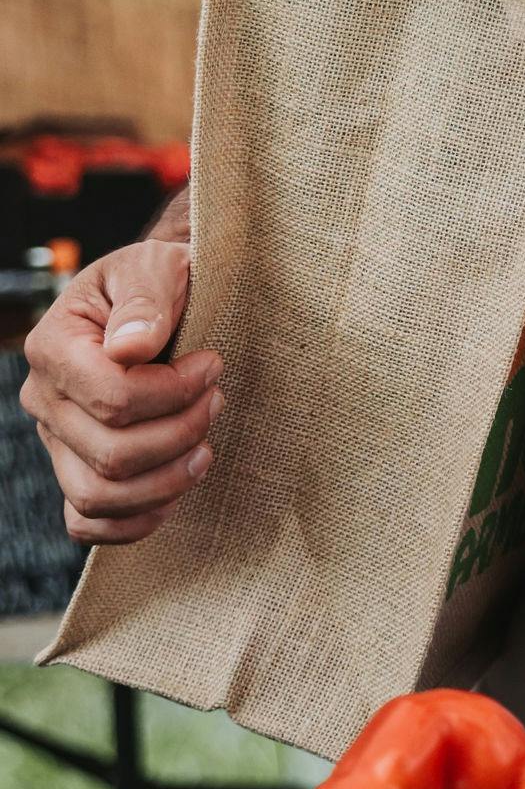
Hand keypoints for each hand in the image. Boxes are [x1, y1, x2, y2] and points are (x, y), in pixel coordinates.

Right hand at [21, 239, 220, 545]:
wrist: (157, 299)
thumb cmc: (158, 281)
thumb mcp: (156, 266)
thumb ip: (145, 300)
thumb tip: (131, 347)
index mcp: (54, 345)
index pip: (112, 398)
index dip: (173, 392)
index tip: (211, 364)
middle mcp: (44, 399)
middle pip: (111, 454)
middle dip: (180, 433)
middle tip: (216, 400)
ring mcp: (56, 440)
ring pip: (98, 495)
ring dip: (167, 480)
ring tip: (205, 446)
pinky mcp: (74, 469)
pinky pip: (87, 522)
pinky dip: (135, 520)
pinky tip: (176, 489)